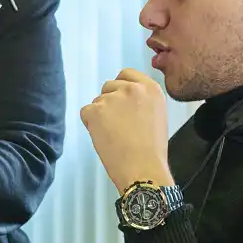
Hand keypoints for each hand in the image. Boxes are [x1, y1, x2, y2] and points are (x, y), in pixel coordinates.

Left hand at [80, 68, 174, 194]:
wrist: (144, 169)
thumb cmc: (152, 150)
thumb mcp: (157, 115)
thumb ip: (142, 101)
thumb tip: (125, 101)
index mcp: (151, 88)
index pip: (127, 74)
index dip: (120, 88)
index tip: (120, 101)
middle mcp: (132, 88)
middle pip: (109, 86)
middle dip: (109, 102)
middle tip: (117, 125)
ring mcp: (113, 98)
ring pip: (97, 101)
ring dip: (100, 115)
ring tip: (114, 135)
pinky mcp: (96, 110)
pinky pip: (85, 112)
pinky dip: (90, 125)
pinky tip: (104, 138)